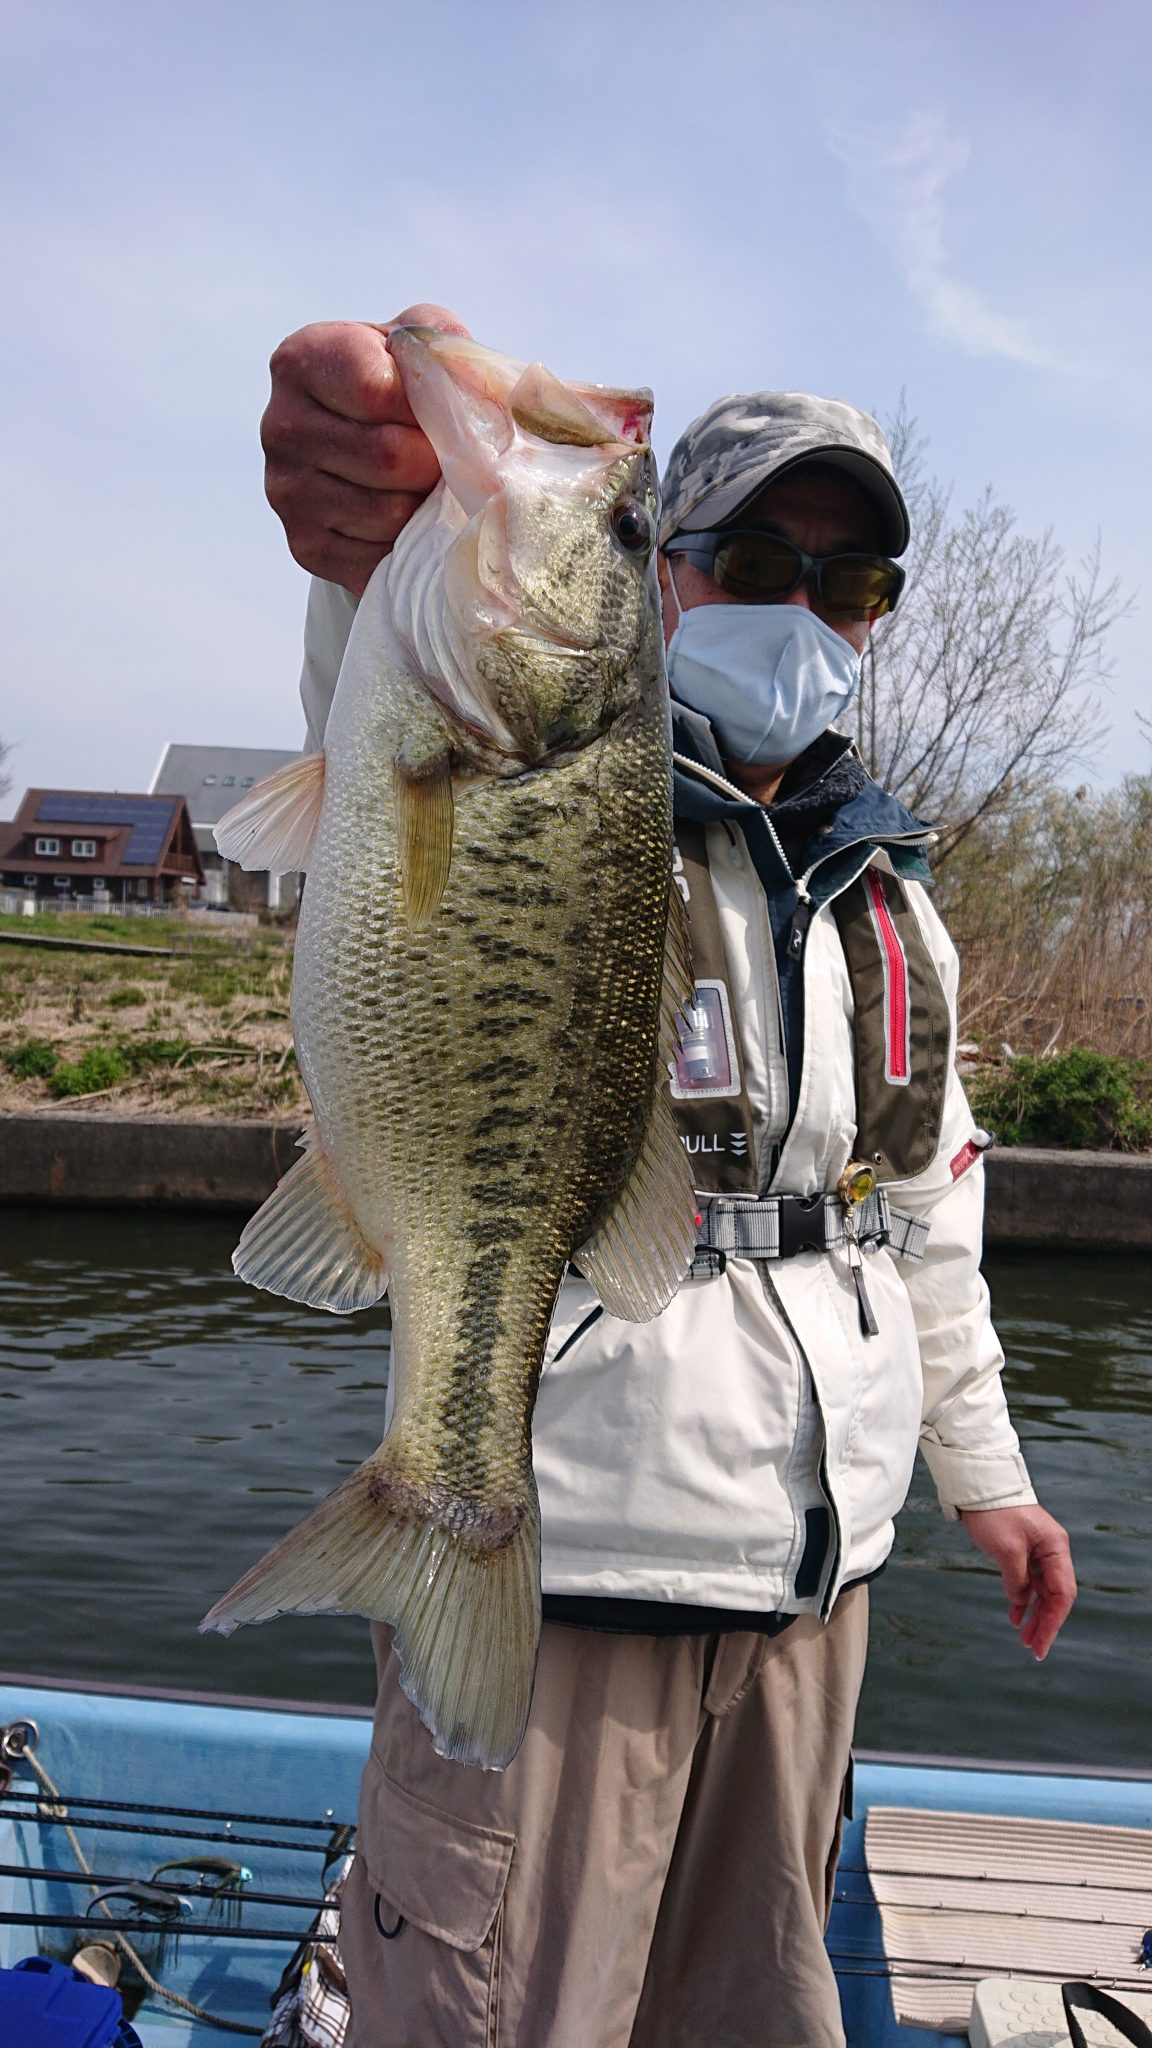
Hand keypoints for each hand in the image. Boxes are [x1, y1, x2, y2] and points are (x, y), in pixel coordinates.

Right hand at [261, 302, 470, 593]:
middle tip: (448, 456)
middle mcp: (280, 426)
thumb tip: (491, 395)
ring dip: (426, 504)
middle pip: (387, 456)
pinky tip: (410, 520)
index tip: (445, 408)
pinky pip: (380, 557)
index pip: (376, 391)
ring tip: (429, 484)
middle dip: (436, 461)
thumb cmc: (400, 384)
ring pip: (389, 512)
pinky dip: (409, 544)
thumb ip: (447, 351)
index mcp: (301, 362)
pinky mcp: (305, 546)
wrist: (366, 442)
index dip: (429, 406)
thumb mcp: (422, 342)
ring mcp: (287, 492)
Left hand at [959, 1503, 1076, 1659]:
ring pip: (1041, 1591)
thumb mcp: (1006, 1549)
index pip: (1062, 1593)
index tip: (1041, 1643)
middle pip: (1055, 1596)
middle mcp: (1051, 1551)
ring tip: (1024, 1638)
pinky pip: (1027, 1582)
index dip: (1053, 1622)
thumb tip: (1020, 1599)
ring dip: (1034, 1615)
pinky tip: (1015, 1617)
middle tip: (1033, 1648)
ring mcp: (1038, 1552)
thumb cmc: (995, 1511)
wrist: (978, 1486)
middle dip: (1045, 1623)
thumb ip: (1017, 1579)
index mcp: (1055, 1548)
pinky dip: (1022, 1600)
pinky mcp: (1022, 1551)